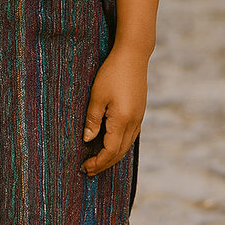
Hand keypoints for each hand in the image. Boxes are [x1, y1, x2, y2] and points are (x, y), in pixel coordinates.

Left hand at [81, 44, 147, 175]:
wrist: (133, 55)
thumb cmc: (112, 72)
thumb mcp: (97, 95)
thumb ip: (92, 120)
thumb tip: (87, 140)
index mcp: (122, 121)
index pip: (109, 152)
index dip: (97, 162)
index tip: (85, 167)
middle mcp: (134, 123)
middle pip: (119, 153)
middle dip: (104, 164)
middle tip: (89, 169)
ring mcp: (139, 117)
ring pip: (126, 145)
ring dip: (112, 156)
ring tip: (97, 159)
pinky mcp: (139, 111)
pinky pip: (130, 135)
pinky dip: (119, 145)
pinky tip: (110, 143)